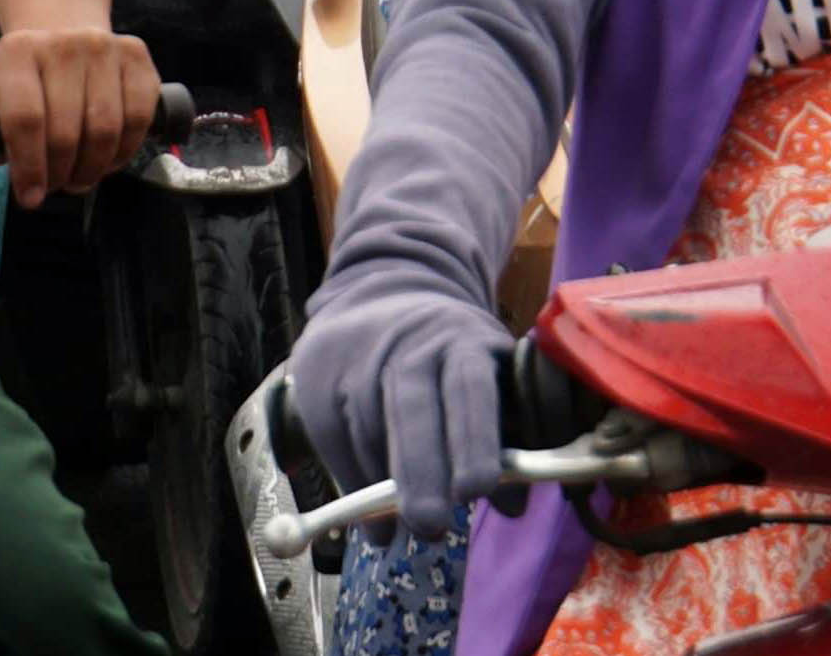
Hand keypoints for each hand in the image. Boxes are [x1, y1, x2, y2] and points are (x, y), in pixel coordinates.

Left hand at [0, 25, 159, 218]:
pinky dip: (125, 150)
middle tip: (55, 184)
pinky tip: (108, 156)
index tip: (31, 196)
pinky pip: (139, 117)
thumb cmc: (18, 85)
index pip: (25, 120)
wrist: (59, 30)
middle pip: (67, 132)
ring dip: (93, 168)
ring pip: (106, 129)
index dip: (30, 168)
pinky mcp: (136, 55)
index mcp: (14, 54)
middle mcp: (60, 43)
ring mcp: (102, 46)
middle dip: (61, 174)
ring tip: (79, 174)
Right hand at [291, 280, 510, 539]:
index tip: (475, 491)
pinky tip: (370, 517)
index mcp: (464, 341)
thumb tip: (514, 507)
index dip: (473, 437)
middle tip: (430, 527)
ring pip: (369, 429)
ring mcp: (358, 355)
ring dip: (383, 489)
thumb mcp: (488, 378)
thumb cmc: (449, 356)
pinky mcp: (316, 374)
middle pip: (412, 406)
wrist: (381, 296)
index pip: (470, 386)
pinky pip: (334, 440)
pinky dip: (353, 484)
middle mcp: (410, 343)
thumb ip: (503, 436)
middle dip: (421, 471)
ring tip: (397, 534)